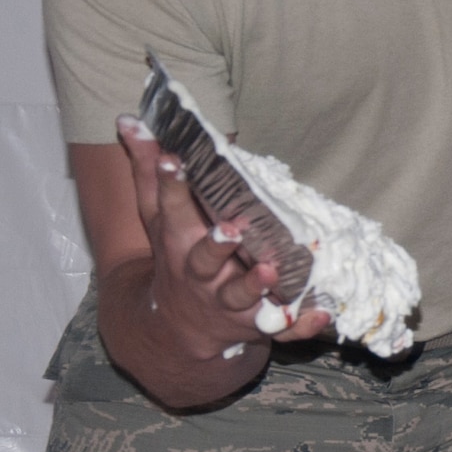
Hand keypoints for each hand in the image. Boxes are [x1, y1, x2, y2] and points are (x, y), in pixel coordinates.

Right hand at [117, 116, 330, 356]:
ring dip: (255, 285)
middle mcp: (202, 276)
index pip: (172, 210)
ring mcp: (229, 303)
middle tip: (230, 229)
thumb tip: (130, 120)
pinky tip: (322, 313)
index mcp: (179, 244)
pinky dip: (302, 325)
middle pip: (204, 260)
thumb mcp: (158, 218)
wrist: (177, 331)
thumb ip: (149, 172)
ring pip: (242, 297)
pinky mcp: (258, 324)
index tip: (176, 161)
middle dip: (215, 246)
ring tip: (269, 270)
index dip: (172, 185)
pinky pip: (284, 328)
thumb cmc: (175, 259)